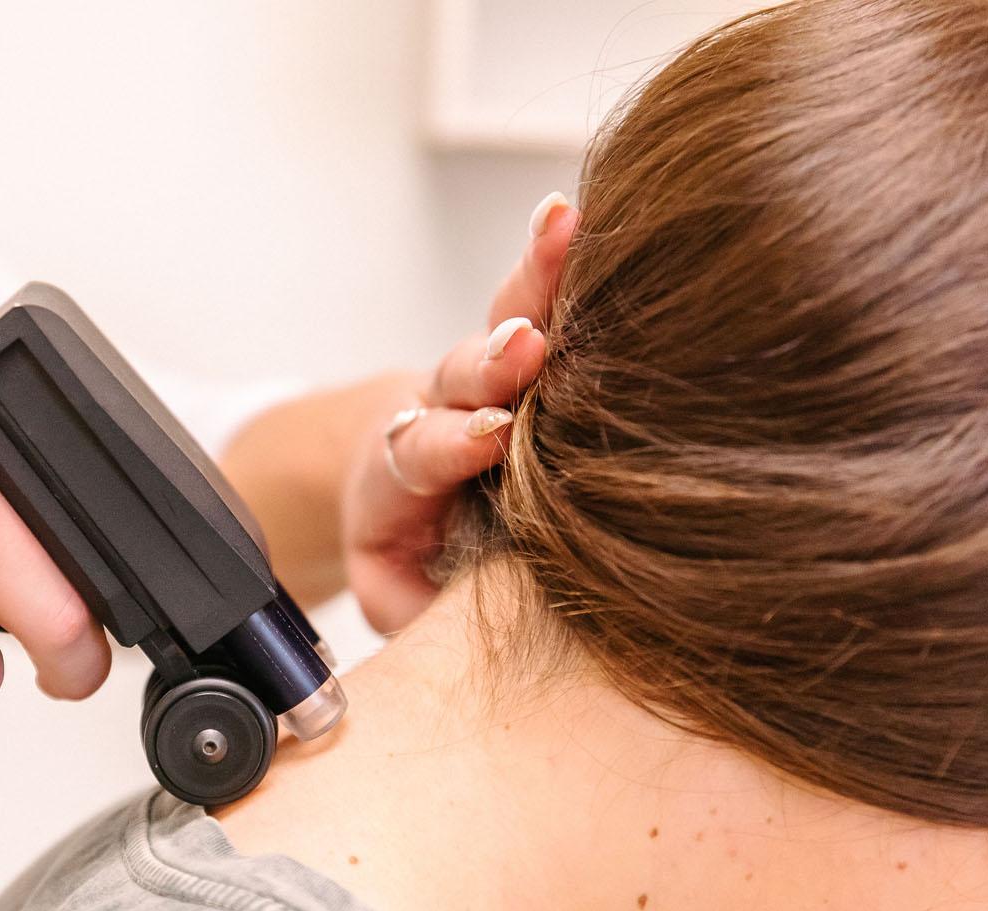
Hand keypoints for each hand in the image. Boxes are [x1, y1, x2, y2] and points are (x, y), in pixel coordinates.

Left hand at [342, 193, 578, 632]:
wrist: (392, 469)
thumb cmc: (410, 536)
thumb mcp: (395, 586)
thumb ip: (412, 603)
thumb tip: (445, 626)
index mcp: (409, 466)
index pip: (427, 451)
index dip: (453, 442)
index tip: (486, 436)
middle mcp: (451, 401)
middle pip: (469, 369)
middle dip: (498, 356)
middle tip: (523, 342)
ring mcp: (492, 367)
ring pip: (513, 314)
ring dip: (540, 276)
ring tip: (566, 226)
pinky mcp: (536, 342)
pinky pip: (554, 292)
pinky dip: (572, 253)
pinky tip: (595, 207)